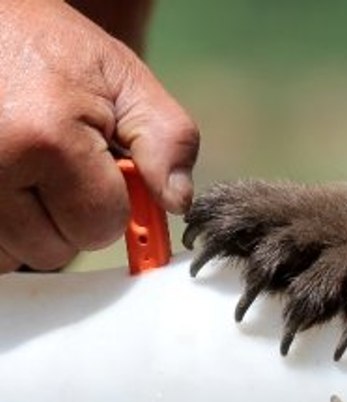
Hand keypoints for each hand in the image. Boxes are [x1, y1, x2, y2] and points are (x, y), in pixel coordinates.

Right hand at [0, 0, 198, 271]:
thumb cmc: (50, 48)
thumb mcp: (123, 78)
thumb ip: (166, 140)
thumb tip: (177, 202)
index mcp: (46, 139)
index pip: (100, 225)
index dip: (111, 203)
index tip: (99, 167)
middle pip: (55, 250)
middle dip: (69, 217)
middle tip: (58, 165)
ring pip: (15, 256)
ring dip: (30, 226)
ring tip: (29, 170)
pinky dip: (3, 229)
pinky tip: (8, 187)